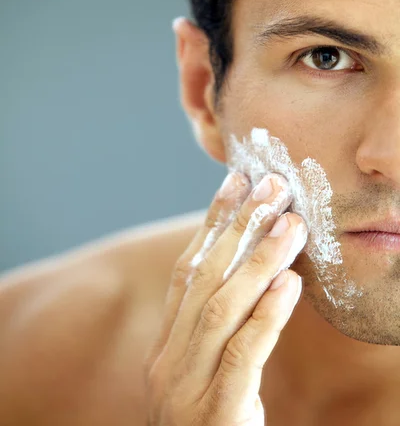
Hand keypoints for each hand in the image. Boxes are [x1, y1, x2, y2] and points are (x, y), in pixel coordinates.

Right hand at [144, 171, 306, 424]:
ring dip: (257, 261)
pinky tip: (288, 284)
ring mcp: (186, 390)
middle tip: (270, 185)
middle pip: (203, 280)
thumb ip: (216, 331)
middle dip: (237, 227)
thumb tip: (253, 272)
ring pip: (221, 310)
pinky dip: (265, 316)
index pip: (187, 272)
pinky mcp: (215, 419)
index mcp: (166, 348)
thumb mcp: (202, 376)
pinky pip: (241, 358)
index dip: (212, 224)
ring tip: (290, 223)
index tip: (236, 182)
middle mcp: (169, 362)